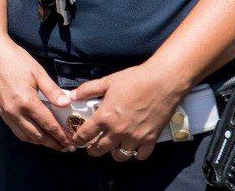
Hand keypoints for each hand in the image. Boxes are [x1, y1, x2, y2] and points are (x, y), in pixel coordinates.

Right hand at [0, 36, 74, 151]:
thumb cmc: (13, 58)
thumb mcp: (37, 71)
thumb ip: (52, 90)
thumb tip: (66, 104)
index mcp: (27, 101)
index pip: (48, 125)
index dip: (62, 135)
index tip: (72, 142)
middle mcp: (15, 111)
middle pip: (38, 136)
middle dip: (54, 143)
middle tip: (66, 146)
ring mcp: (5, 113)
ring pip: (25, 136)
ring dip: (41, 142)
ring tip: (53, 142)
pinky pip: (15, 130)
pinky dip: (27, 136)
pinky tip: (35, 133)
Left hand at [70, 63, 188, 159]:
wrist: (162, 82)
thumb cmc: (134, 80)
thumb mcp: (107, 81)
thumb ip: (87, 90)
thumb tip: (72, 96)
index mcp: (105, 116)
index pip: (85, 134)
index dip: (78, 139)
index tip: (76, 141)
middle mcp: (118, 130)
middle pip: (100, 148)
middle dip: (93, 150)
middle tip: (92, 148)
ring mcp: (135, 137)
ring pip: (121, 156)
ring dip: (114, 154)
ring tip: (113, 149)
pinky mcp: (151, 139)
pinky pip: (141, 155)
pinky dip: (136, 154)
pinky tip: (133, 148)